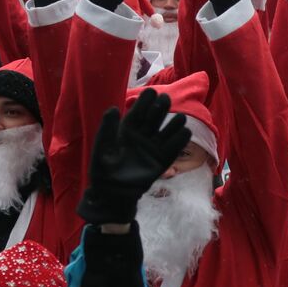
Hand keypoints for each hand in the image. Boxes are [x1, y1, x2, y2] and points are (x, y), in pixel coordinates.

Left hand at [78, 89, 191, 224]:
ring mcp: (153, 149)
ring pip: (166, 132)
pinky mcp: (162, 161)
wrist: (113, 194)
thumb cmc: (104, 171)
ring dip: (173, 124)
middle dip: (159, 109)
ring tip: (180, 117)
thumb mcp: (102, 149)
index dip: (143, 103)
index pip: (137, 114)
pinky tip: (185, 132)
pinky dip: (179, 141)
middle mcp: (142, 137)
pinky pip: (173, 149)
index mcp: (126, 132)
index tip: (151, 92)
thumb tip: (113, 108)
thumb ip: (107, 129)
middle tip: (166, 99)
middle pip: (153, 119)